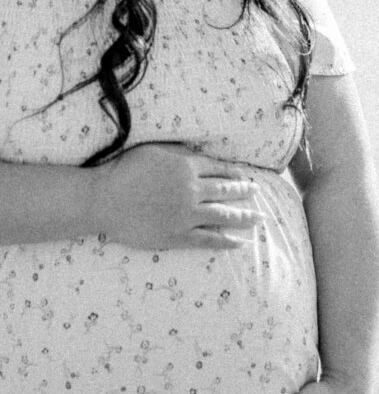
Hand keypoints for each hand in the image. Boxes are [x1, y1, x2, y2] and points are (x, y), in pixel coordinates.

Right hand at [91, 141, 261, 250]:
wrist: (105, 199)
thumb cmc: (124, 170)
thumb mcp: (154, 151)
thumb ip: (179, 152)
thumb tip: (197, 154)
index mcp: (186, 167)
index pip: (218, 169)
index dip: (234, 173)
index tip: (245, 176)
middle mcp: (192, 190)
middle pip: (225, 190)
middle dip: (244, 192)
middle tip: (258, 193)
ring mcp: (187, 214)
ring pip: (223, 215)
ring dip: (244, 216)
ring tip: (259, 218)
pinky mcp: (178, 235)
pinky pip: (208, 239)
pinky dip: (225, 241)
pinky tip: (239, 242)